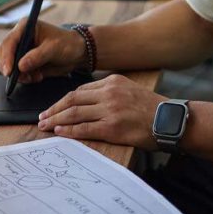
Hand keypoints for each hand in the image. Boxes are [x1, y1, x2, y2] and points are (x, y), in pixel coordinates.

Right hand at [0, 19, 85, 82]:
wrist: (77, 54)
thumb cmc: (67, 44)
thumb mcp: (54, 48)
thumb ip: (37, 56)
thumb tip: (21, 66)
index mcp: (25, 27)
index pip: (9, 41)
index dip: (6, 56)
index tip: (8, 70)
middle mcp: (20, 38)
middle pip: (3, 53)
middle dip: (10, 67)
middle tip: (21, 76)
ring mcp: (21, 51)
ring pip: (8, 65)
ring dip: (18, 74)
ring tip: (34, 76)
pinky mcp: (25, 63)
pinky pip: (17, 73)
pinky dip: (25, 78)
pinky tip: (38, 76)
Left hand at [37, 74, 165, 149]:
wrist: (171, 120)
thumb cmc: (151, 109)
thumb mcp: (129, 90)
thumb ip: (109, 93)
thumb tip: (86, 103)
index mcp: (112, 81)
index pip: (79, 90)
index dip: (63, 100)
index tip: (52, 107)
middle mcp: (109, 93)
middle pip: (73, 100)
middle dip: (54, 109)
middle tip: (41, 117)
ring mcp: (110, 110)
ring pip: (75, 113)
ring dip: (56, 120)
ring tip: (45, 125)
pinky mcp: (113, 127)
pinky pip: (85, 128)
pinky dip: (70, 130)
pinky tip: (60, 132)